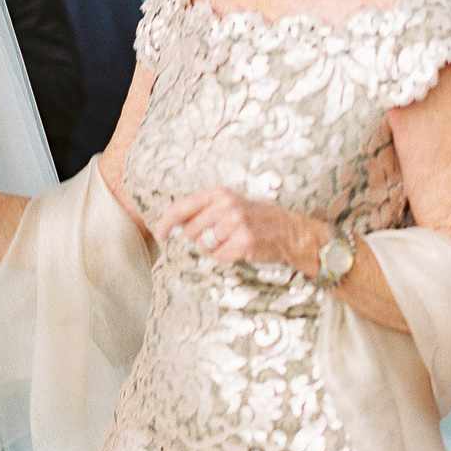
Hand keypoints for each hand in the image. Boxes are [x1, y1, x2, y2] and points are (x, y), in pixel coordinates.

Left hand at [152, 186, 326, 273]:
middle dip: (198, 239)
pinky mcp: (244, 241)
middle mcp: (226, 205)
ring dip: (213, 248)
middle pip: (191, 231)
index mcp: (219, 193)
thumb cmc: (256, 219)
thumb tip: (174, 225)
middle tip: (217, 238)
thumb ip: (203, 211)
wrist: (290, 231)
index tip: (160, 234)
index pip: (182, 207)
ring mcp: (236, 223)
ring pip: (204, 245)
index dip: (167, 222)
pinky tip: (239, 249)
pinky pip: (219, 256)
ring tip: (230, 241)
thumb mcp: (230, 205)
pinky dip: (225, 257)